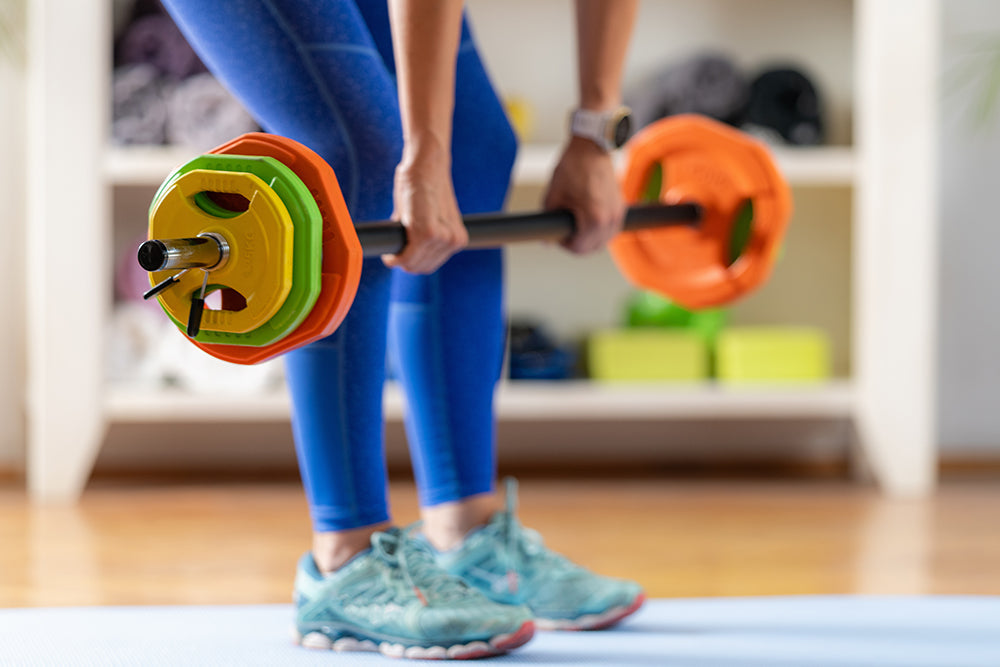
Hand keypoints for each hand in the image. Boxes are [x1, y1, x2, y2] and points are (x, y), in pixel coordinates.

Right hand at [383, 148, 467, 273]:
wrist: (426, 163)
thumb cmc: (423, 184)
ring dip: (398, 260)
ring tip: (390, 253)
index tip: (399, 258)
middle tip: (391, 256)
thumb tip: (405, 247)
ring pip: (413, 263)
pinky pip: (407, 256)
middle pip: (422, 267)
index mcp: (457, 238)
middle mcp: (454, 241)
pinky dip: (395, 258)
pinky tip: (388, 256)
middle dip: (404, 263)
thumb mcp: (428, 215)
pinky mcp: (428, 233)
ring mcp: (443, 238)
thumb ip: (423, 234)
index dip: (413, 263)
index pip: (431, 264)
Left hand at [543, 137, 624, 253]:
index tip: (557, 235)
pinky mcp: (621, 208)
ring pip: (603, 241)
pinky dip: (599, 231)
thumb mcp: (553, 197)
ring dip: (589, 240)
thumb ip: (549, 222)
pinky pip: (611, 230)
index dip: (564, 244)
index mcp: (594, 219)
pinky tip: (587, 222)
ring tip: (575, 227)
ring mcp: (618, 214)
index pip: (578, 248)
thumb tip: (546, 242)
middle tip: (564, 231)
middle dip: (576, 244)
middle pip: (592, 248)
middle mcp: (610, 219)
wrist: (591, 148)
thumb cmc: (572, 168)